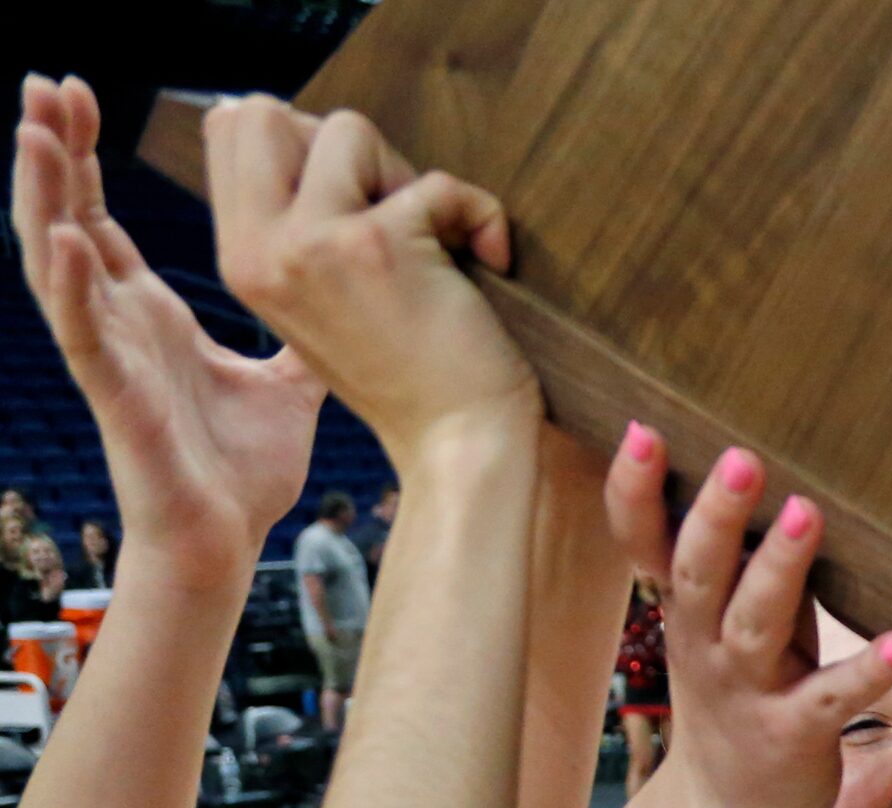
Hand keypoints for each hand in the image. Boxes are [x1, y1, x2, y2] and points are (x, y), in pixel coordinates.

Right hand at [12, 78, 322, 581]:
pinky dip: (68, 282)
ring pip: (53, 261)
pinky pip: (80, 331)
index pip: (98, 214)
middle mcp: (115, 322)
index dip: (83, 154)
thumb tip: (344, 286)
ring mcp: (106, 355)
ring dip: (38, 196)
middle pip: (64, 216)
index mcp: (146, 313)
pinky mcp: (112, 395)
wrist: (232, 539)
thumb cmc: (245, 467)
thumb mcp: (287, 380)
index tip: (80, 92)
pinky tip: (60, 237)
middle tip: (43, 82)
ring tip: (29, 132)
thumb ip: (302, 330)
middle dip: (51, 149)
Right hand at [203, 96, 535, 462]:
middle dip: (345, 146)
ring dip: (408, 177)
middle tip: (393, 212)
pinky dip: (480, 215)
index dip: (306, 143)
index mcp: (239, 257)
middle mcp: (259, 249)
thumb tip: (296, 122)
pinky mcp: (378, 245)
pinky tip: (489, 261)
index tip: (357, 199)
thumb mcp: (320, 291)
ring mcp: (311, 244)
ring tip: (432, 245)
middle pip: (267, 112)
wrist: (460, 441)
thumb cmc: (412, 366)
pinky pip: (437, 183)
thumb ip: (297, 218)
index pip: (232, 128)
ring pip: (349, 128)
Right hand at [603, 429, 891, 807]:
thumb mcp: (718, 626)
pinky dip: (867, 671)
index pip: (645, 544)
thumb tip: (754, 468)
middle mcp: (706, 645)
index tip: (644, 430)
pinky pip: (831, 698)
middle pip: (701, 572)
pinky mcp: (796, 733)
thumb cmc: (738, 693)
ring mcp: (749, 691)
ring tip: (806, 512)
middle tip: (741, 456)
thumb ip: (732, 561)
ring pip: (757, 623)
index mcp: (685, 611)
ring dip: (782, 568)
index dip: (635, 492)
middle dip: (717, 514)